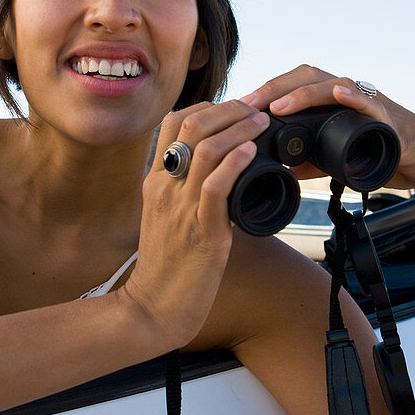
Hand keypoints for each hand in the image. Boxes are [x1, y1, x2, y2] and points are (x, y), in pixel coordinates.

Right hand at [119, 99, 269, 347]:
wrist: (153, 308)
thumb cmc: (166, 266)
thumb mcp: (165, 217)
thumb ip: (183, 191)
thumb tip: (218, 171)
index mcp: (155, 180)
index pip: (173, 122)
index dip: (207, 107)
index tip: (233, 110)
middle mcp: (164, 187)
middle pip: (191, 125)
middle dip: (229, 109)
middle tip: (255, 110)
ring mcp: (180, 207)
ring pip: (207, 149)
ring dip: (240, 129)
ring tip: (261, 123)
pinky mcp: (200, 231)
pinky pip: (216, 186)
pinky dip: (236, 162)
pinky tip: (252, 152)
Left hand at [240, 64, 414, 203]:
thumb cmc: (384, 156)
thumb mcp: (336, 161)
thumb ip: (307, 160)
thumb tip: (273, 167)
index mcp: (332, 102)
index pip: (291, 87)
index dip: (262, 95)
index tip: (233, 109)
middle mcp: (348, 94)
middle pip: (305, 77)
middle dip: (273, 89)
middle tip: (246, 106)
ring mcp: (370, 102)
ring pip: (333, 84)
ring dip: (302, 93)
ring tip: (277, 106)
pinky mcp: (391, 118)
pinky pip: (371, 102)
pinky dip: (354, 97)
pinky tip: (338, 95)